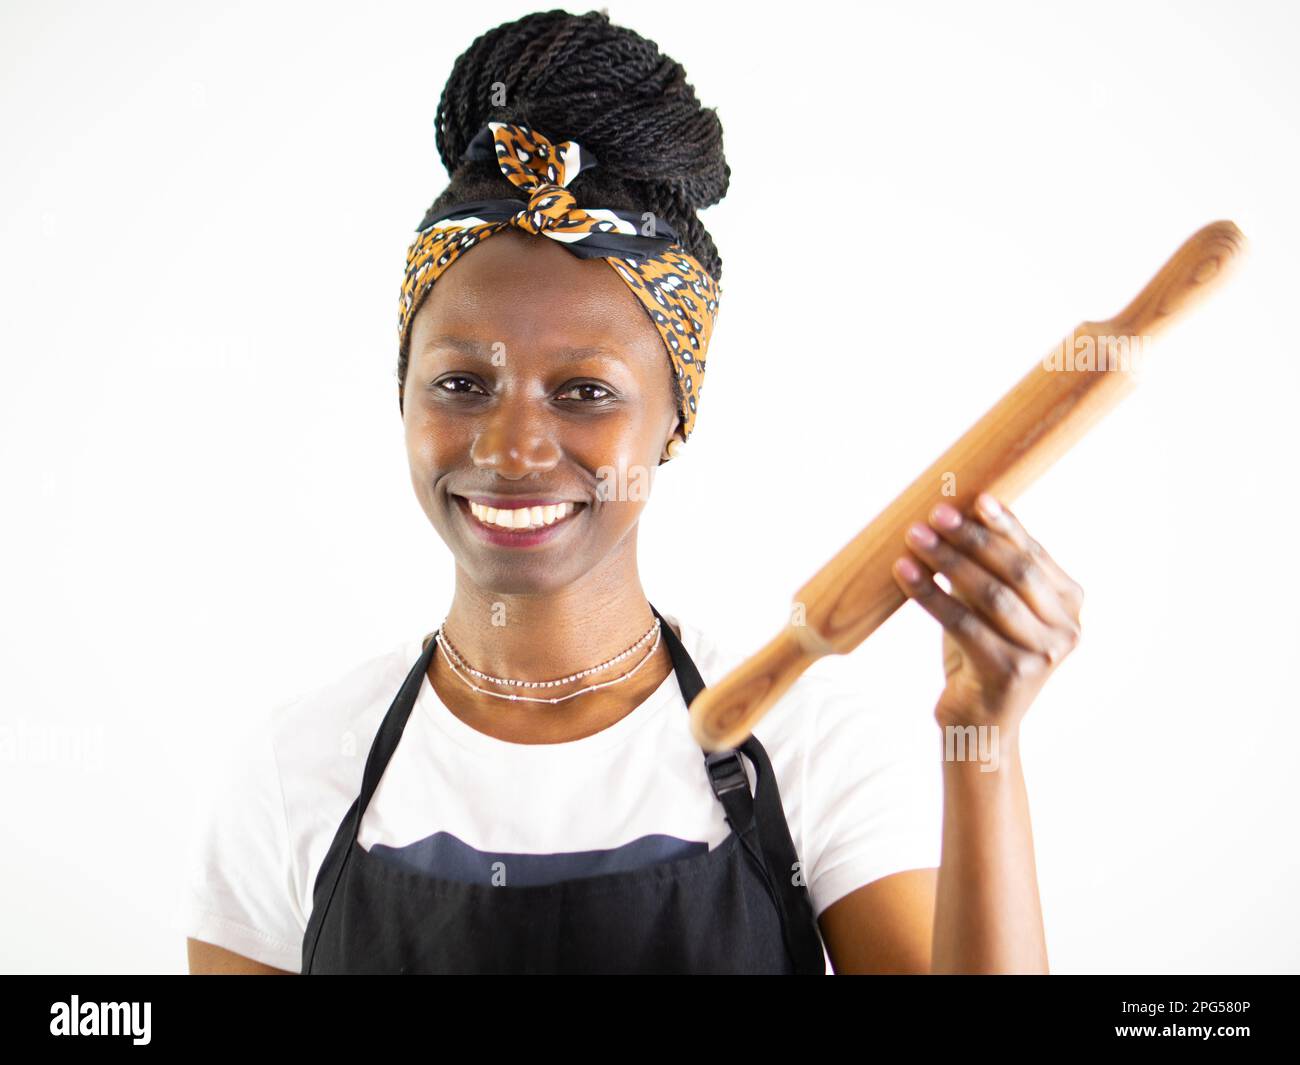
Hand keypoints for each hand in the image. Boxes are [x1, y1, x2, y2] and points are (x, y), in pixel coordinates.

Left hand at [891, 493, 1083, 730]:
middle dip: (972, 538)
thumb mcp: (993, 609)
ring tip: (915, 537)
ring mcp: (1043, 655)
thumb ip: (991, 570)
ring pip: (990, 595)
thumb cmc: (981, 655)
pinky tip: (905, 573)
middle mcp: (1067, 629)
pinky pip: (963, 624)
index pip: (1033, 554)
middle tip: (936, 514)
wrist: (979, 725)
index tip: (975, 498)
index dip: (1004, 525)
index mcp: (1069, 604)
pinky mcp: (1011, 674)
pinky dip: (931, 595)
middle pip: (1014, 571)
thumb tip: (957, 512)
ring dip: (948, 561)